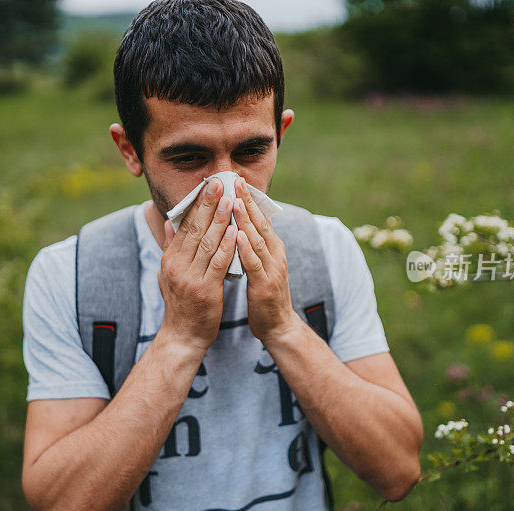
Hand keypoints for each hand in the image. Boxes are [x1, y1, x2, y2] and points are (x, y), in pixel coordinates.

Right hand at [157, 179, 236, 353]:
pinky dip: (227, 246)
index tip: (209, 186)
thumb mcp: (168, 274)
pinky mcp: (205, 289)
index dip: (197, 204)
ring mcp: (190, 277)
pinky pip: (218, 263)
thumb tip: (170, 223)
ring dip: (220, 220)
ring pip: (207, 242)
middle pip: (195, 229)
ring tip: (230, 200)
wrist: (183, 337)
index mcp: (170, 259)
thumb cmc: (180, 304)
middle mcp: (177, 265)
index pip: (185, 225)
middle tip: (218, 183)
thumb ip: (171, 247)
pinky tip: (235, 231)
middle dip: (208, 204)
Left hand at [232, 176, 300, 343]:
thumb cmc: (263, 296)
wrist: (278, 327)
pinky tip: (237, 236)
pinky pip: (254, 263)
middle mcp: (275, 254)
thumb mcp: (258, 266)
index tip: (236, 181)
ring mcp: (272, 269)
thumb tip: (238, 227)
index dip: (249, 199)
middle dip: (248, 201)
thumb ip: (250, 247)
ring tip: (234, 201)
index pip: (260, 219)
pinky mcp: (265, 284)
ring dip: (246, 220)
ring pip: (257, 239)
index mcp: (272, 249)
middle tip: (236, 180)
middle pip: (260, 223)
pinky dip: (246, 248)